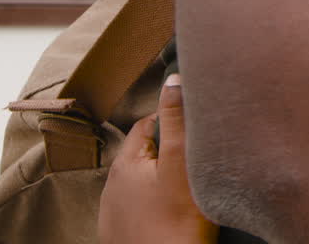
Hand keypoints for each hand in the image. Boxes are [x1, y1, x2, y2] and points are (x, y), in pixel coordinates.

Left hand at [99, 74, 216, 243]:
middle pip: (144, 153)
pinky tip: (174, 209)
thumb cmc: (176, 224)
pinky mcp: (122, 234)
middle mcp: (113, 186)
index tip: (195, 123)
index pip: (147, 124)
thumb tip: (174, 79)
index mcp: (125, 163)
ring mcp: (115, 212)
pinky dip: (156, 203)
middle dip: (167, 149)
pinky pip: (141, 207)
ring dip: (161, 178)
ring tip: (189, 182)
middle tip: (196, 154)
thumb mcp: (181, 164)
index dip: (173, 119)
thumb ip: (178, 120)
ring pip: (142, 181)